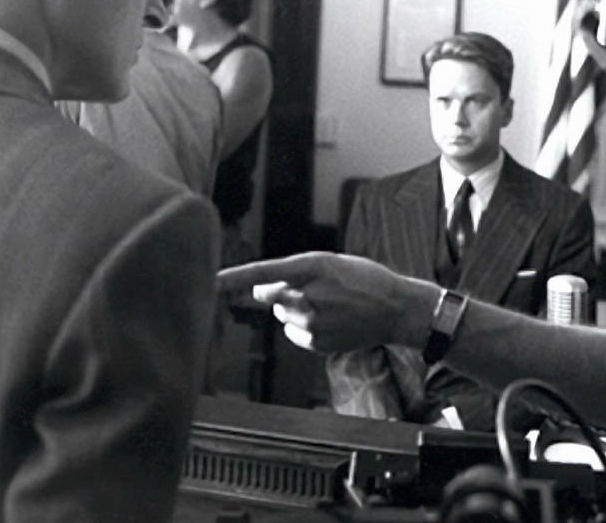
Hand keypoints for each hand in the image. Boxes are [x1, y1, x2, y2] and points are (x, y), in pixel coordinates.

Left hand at [217, 252, 436, 352]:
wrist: (396, 309)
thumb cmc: (364, 279)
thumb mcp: (332, 263)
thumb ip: (293, 274)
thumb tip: (257, 292)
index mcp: (314, 266)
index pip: (263, 272)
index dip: (233, 278)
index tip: (208, 282)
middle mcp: (310, 294)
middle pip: (269, 295)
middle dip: (276, 292)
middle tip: (307, 289)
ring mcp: (313, 321)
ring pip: (282, 314)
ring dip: (295, 309)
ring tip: (329, 305)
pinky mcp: (316, 342)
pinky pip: (294, 333)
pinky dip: (305, 328)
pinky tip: (331, 322)